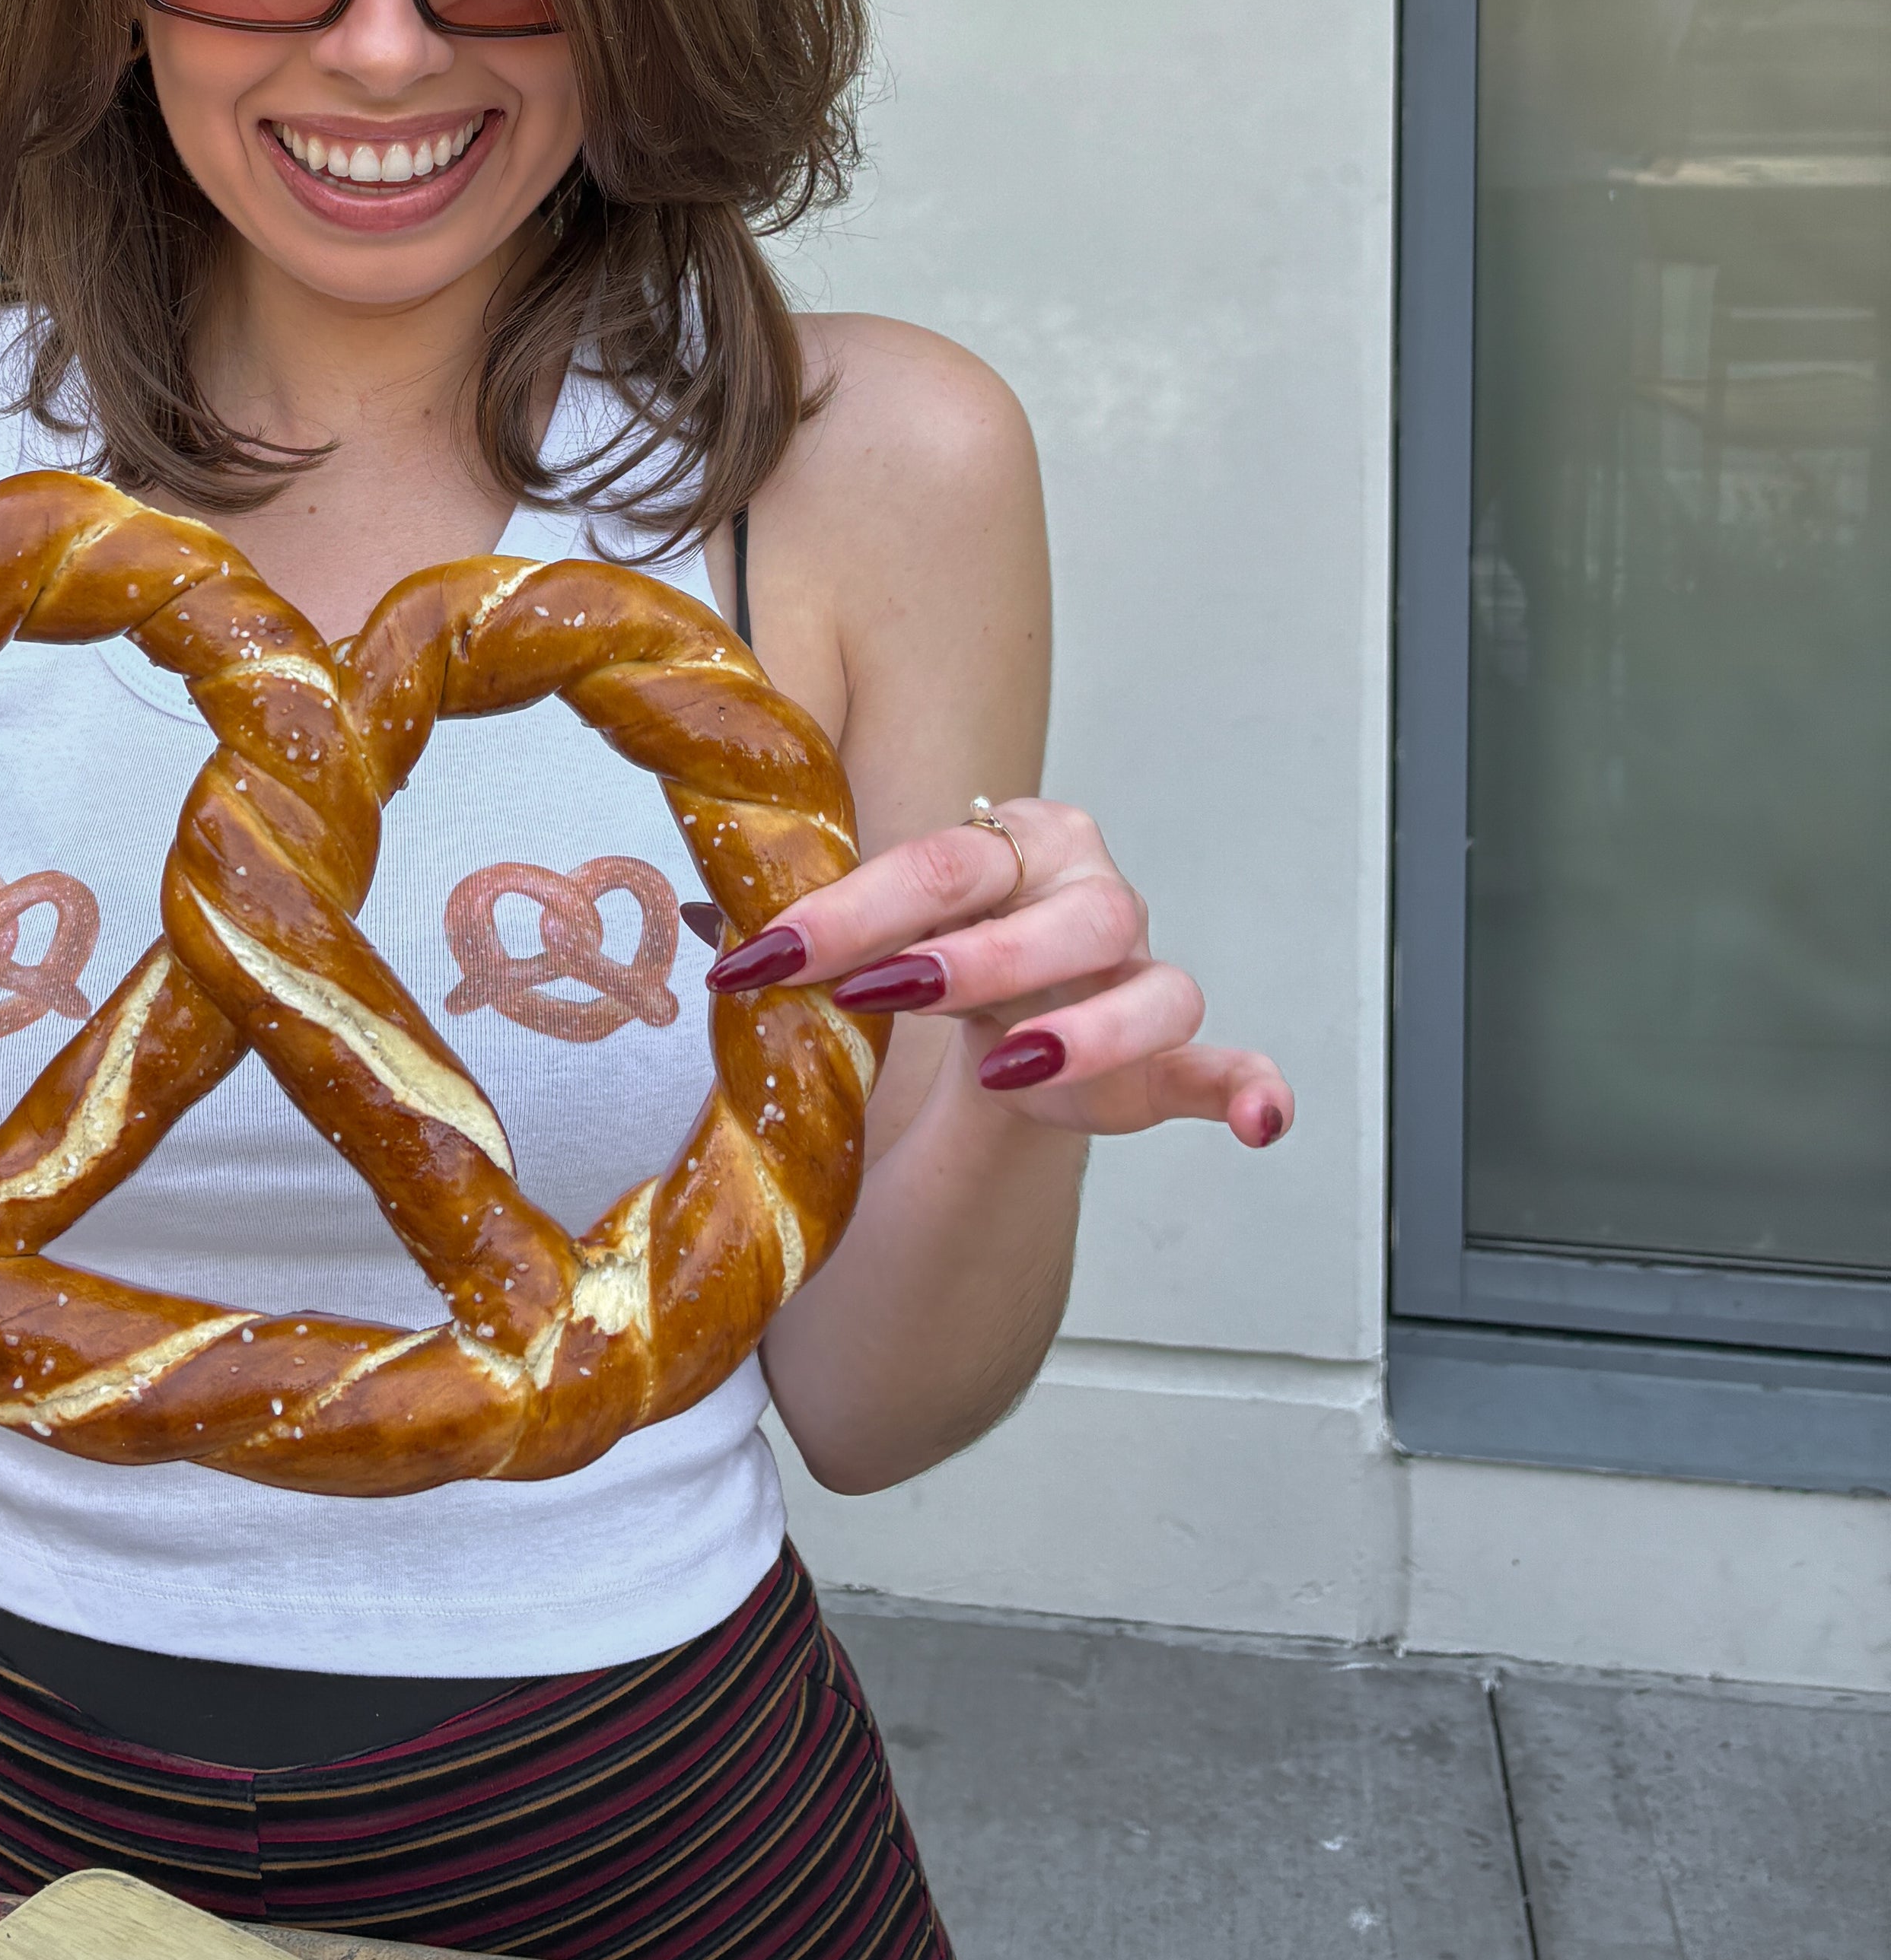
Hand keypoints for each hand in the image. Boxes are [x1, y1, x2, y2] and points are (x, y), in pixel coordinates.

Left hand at [709, 794, 1292, 1147]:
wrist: (1005, 1006)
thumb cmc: (936, 942)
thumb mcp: (873, 921)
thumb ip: (807, 916)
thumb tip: (702, 918)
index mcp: (1017, 840)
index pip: (941, 862)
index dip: (854, 909)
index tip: (766, 956)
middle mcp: (1091, 894)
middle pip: (1056, 917)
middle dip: (968, 959)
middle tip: (880, 996)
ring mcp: (1140, 974)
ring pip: (1148, 988)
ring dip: (1084, 1030)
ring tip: (1010, 1066)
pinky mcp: (1171, 1057)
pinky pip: (1223, 1066)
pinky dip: (1246, 1088)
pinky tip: (1257, 1120)